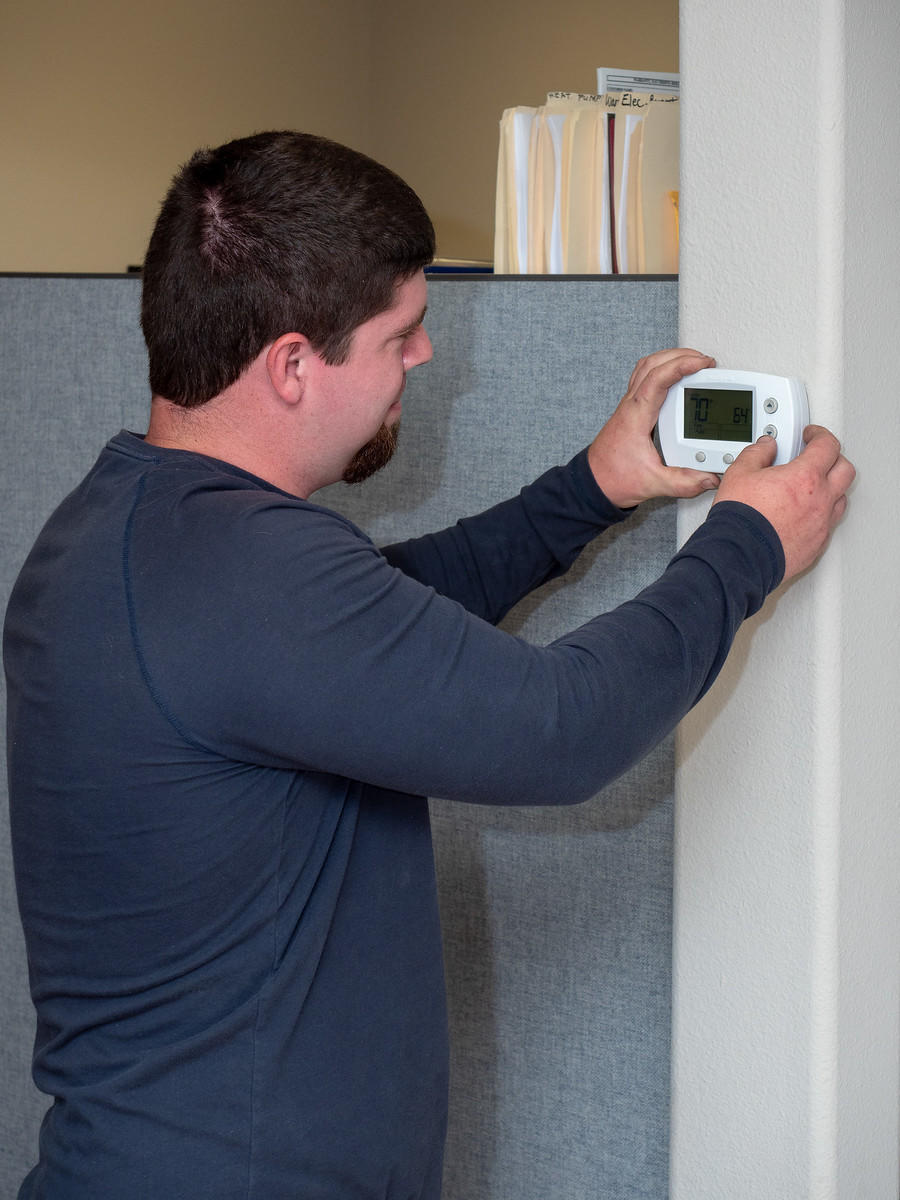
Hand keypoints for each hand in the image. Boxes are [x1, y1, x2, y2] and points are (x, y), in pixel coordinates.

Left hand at [587, 348, 721, 508]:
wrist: (592, 484)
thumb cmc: (613, 479)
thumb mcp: (653, 483)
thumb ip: (684, 482)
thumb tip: (709, 479)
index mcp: (636, 416)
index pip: (658, 378)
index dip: (682, 365)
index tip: (703, 363)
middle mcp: (631, 406)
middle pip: (652, 364)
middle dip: (680, 355)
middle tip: (705, 361)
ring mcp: (629, 406)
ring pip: (646, 368)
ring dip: (669, 359)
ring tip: (693, 363)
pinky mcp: (631, 412)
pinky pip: (645, 380)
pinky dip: (662, 371)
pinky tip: (675, 380)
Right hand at [713, 425, 854, 580]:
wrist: (738, 556)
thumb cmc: (740, 520)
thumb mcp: (739, 473)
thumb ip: (757, 454)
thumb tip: (765, 447)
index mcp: (805, 477)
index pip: (827, 445)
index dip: (819, 435)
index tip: (811, 436)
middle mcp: (820, 500)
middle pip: (845, 470)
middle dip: (833, 459)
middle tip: (817, 458)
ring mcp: (821, 524)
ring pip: (841, 499)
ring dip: (831, 488)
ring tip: (812, 488)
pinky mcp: (816, 545)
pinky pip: (828, 525)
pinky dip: (820, 515)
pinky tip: (805, 514)